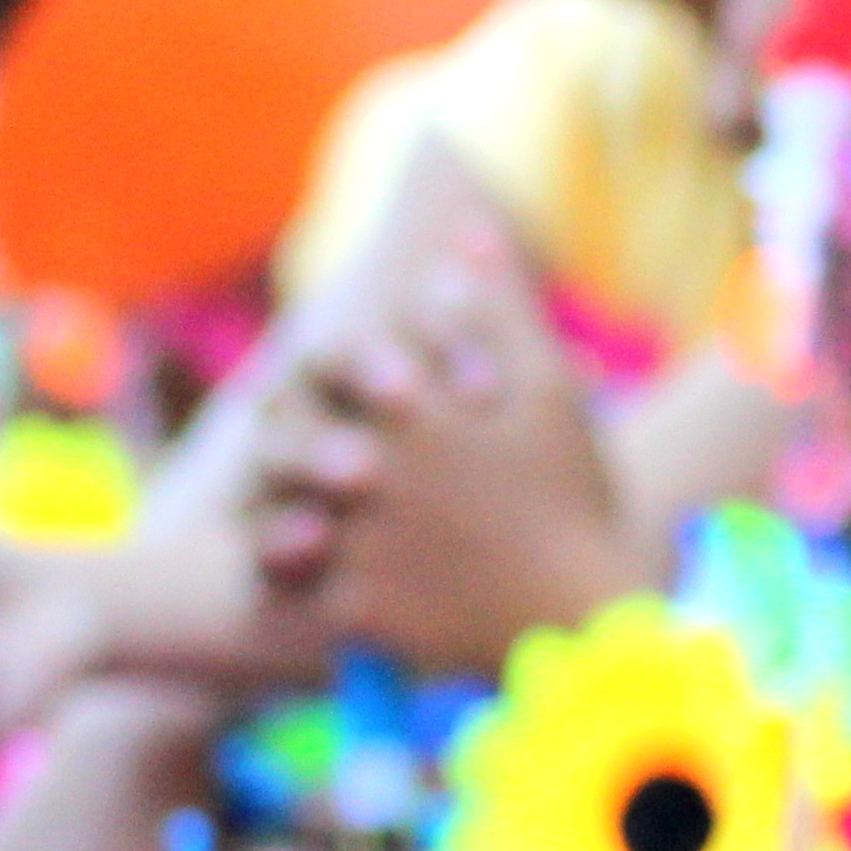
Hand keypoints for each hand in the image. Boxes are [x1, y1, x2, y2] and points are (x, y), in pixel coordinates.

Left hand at [245, 235, 645, 672]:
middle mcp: (366, 468)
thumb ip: (500, 307)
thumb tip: (464, 231)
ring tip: (309, 518)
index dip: (330, 372)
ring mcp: (353, 540)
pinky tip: (315, 575)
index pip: (320, 361)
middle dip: (293, 442)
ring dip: (276, 508)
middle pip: (278, 436)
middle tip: (332, 462)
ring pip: (266, 509)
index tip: (369, 397)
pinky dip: (288, 580)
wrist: (584, 619)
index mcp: (410, 408)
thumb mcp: (551, 389)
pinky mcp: (351, 609)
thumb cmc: (574, 499)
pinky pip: (282, 589)